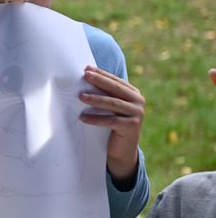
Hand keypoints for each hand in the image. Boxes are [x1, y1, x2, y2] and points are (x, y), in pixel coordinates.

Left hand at [79, 66, 144, 185]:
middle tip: (84, 76)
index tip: (86, 68)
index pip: (115, 80)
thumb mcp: (110, 107)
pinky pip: (111, 121)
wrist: (122, 149)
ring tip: (80, 96)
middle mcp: (138, 101)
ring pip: (113, 103)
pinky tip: (83, 118)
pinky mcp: (132, 126)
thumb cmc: (112, 124)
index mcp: (133, 93)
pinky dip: (96, 119)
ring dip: (96, 99)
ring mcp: (137, 114)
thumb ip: (104, 94)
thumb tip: (83, 77)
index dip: (101, 74)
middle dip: (99, 81)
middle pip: (115, 89)